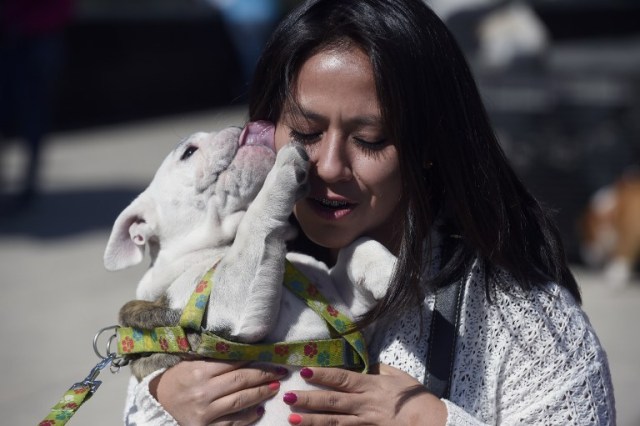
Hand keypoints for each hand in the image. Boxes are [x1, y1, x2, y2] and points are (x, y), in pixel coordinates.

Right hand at [150, 359, 287, 425]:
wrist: (157, 404)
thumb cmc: (178, 379)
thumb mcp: (192, 363)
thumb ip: (215, 358)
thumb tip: (244, 351)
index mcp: (200, 371)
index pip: (234, 363)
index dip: (255, 359)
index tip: (270, 356)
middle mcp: (203, 391)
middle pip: (241, 381)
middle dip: (264, 375)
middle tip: (279, 372)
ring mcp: (205, 412)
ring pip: (240, 401)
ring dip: (261, 393)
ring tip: (274, 387)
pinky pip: (233, 423)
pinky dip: (248, 416)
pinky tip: (259, 409)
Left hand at [282, 363, 446, 424]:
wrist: (433, 423)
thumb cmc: (417, 398)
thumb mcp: (399, 377)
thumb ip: (379, 370)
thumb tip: (366, 365)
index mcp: (372, 385)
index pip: (343, 378)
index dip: (323, 375)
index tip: (304, 371)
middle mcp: (366, 404)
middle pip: (333, 401)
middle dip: (309, 399)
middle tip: (287, 396)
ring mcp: (366, 423)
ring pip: (334, 422)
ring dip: (311, 421)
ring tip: (292, 419)